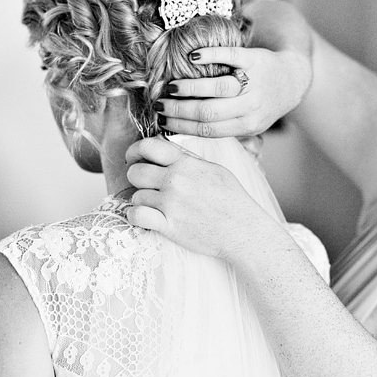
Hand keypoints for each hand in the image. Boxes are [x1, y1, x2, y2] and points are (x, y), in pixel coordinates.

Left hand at [124, 136, 273, 261]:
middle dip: (137, 178)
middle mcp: (175, 180)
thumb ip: (189, 159)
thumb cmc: (233, 200)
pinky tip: (146, 218)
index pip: (148, 146)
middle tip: (146, 185)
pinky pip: (136, 216)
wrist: (243, 230)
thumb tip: (169, 151)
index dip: (135, 150)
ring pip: (136, 196)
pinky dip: (136, 217)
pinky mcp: (168, 225)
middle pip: (135, 172)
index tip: (133, 158)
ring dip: (142, 201)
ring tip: (156, 205)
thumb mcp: (214, 169)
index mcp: (186, 164)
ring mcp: (171, 203)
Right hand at [157, 45, 309, 137]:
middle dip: (179, 110)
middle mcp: (251, 106)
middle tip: (159, 105)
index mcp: (247, 126)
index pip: (209, 130)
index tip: (161, 122)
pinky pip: (232, 56)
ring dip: (190, 87)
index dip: (182, 127)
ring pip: (218, 87)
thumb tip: (188, 141)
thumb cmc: (264, 104)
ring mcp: (254, 82)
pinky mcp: (255, 59)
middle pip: (209, 111)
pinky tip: (192, 57)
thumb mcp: (251, 125)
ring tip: (170, 87)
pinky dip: (211, 55)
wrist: (292, 79)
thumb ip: (227, 132)